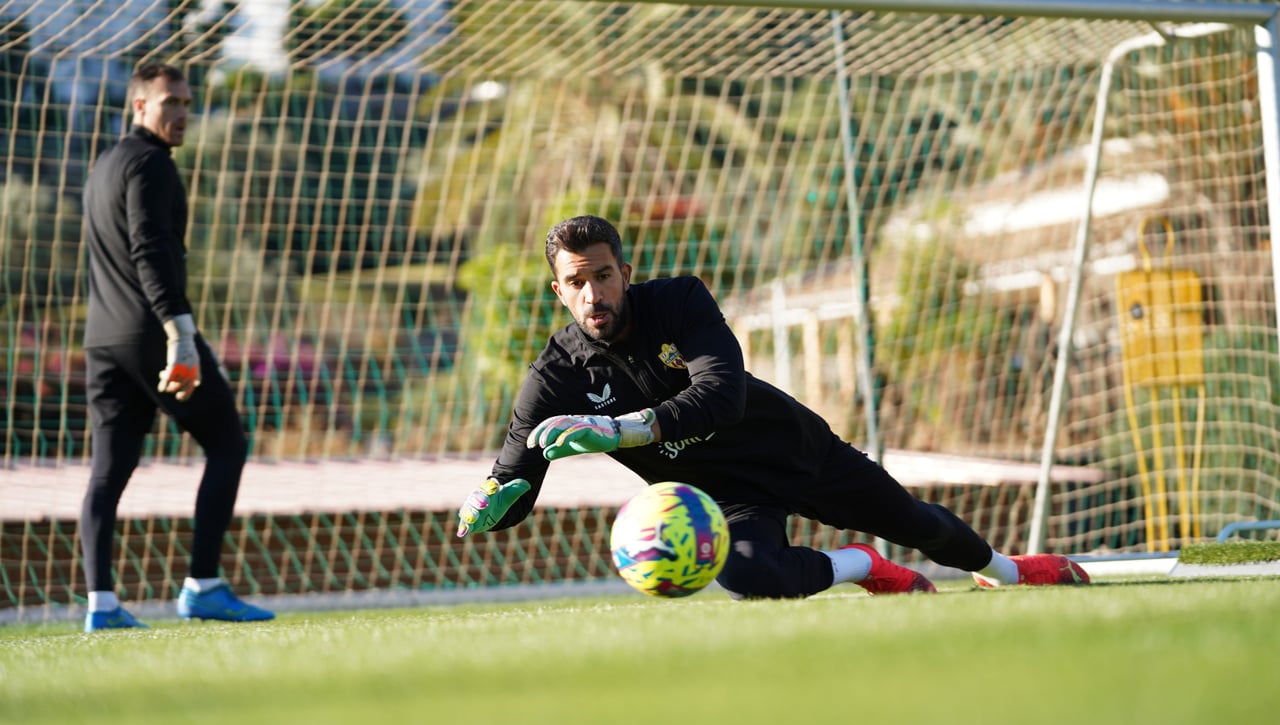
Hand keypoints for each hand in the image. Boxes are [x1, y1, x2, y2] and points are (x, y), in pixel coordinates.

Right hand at [157, 313, 200, 400]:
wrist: (183, 337)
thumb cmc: (189, 349)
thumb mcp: (196, 361)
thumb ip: (197, 373)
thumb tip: (197, 384)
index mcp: (196, 371)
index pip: (192, 387)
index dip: (186, 395)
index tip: (180, 397)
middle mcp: (191, 372)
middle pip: (181, 387)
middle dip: (175, 390)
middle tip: (170, 391)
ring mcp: (183, 369)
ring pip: (173, 383)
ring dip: (166, 381)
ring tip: (162, 374)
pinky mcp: (174, 365)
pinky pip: (168, 378)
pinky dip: (164, 383)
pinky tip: (161, 387)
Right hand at [456, 477, 531, 536]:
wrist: (491, 509)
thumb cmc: (499, 500)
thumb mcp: (509, 495)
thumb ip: (517, 489)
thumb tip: (527, 485)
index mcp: (486, 490)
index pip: (487, 487)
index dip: (491, 487)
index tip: (495, 486)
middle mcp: (476, 499)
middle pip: (476, 498)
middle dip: (479, 500)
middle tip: (485, 503)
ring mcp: (471, 510)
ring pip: (468, 511)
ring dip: (469, 515)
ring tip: (472, 519)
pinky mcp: (469, 523)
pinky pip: (464, 525)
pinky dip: (463, 528)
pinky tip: (461, 533)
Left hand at [527, 409, 654, 460]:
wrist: (613, 437)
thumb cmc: (592, 440)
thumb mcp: (572, 448)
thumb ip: (559, 450)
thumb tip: (545, 454)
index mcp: (567, 424)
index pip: (549, 425)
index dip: (538, 432)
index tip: (530, 444)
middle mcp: (572, 420)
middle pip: (553, 422)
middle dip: (541, 432)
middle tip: (532, 444)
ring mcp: (581, 423)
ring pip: (562, 424)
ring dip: (551, 433)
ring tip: (543, 444)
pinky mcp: (590, 427)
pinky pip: (576, 430)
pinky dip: (567, 436)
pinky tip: (559, 444)